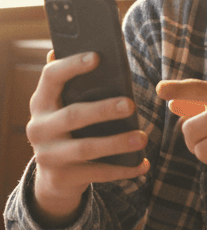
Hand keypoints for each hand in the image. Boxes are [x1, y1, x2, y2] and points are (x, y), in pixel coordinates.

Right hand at [27, 51, 148, 226]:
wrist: (55, 177)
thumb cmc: (71, 130)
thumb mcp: (67, 107)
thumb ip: (79, 86)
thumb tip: (96, 52)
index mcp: (41, 102)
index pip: (51, 77)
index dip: (72, 65)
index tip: (97, 57)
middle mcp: (39, 128)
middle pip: (73, 115)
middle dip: (103, 110)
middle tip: (131, 105)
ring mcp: (48, 155)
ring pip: (86, 148)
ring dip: (117, 143)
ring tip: (143, 138)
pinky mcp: (62, 177)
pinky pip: (97, 173)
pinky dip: (123, 170)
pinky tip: (143, 165)